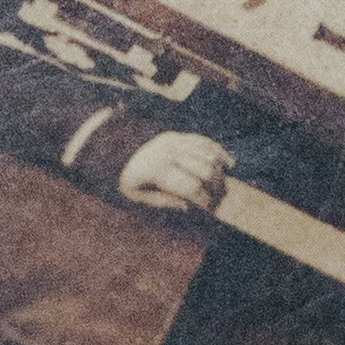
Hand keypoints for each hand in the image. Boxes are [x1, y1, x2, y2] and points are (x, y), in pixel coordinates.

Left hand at [115, 131, 233, 215]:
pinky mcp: (177, 135)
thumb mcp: (136, 195)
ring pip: (207, 154)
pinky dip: (218, 151)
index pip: (191, 187)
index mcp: (158, 170)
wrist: (115, 148)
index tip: (211, 209)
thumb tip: (187, 206)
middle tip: (221, 199)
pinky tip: (228, 163)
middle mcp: (169, 153)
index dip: (205, 200)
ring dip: (220, 171)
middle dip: (216, 186)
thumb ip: (162, 202)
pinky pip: (203, 141)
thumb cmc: (127, 177)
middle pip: (204, 170)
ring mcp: (174, 141)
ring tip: (223, 185)